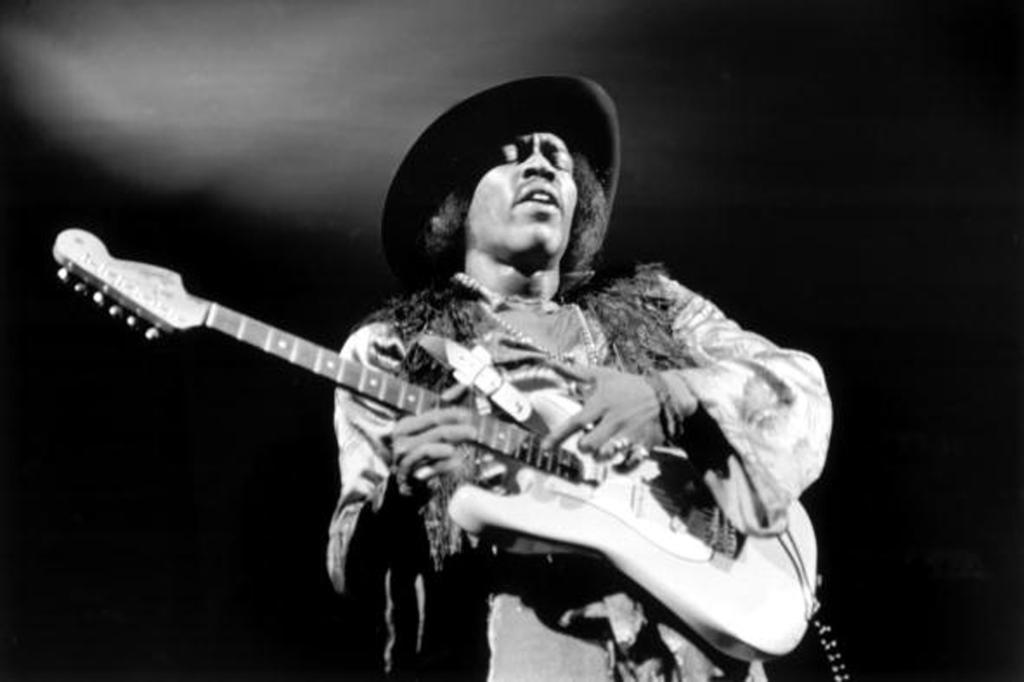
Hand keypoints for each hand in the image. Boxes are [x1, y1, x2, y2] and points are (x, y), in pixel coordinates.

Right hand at [388, 384, 475, 496]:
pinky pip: (429, 467)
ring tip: (468, 441)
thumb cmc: (422, 457)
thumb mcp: (431, 431)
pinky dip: (444, 464)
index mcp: (406, 425)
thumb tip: (463, 386)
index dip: (452, 412)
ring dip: (451, 443)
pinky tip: (457, 460)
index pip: (432, 414)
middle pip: (433, 429)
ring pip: (429, 446)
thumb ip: (445, 409)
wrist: (406, 488)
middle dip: (456, 428)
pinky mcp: (409, 476)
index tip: (469, 414)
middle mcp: (401, 440)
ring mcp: (404, 459)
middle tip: (474, 430)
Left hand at [541, 366, 663, 458]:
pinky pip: (627, 465)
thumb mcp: (602, 376)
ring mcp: (630, 434)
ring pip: (606, 456)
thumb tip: (550, 363)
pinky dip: (618, 468)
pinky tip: (615, 463)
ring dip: (599, 457)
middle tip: (587, 441)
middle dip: (583, 447)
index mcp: (602, 403)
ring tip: (602, 449)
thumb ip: (574, 372)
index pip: (576, 422)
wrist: (665, 395)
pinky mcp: (643, 446)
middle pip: (589, 444)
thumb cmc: (627, 386)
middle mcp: (615, 420)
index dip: (558, 436)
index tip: (545, 447)